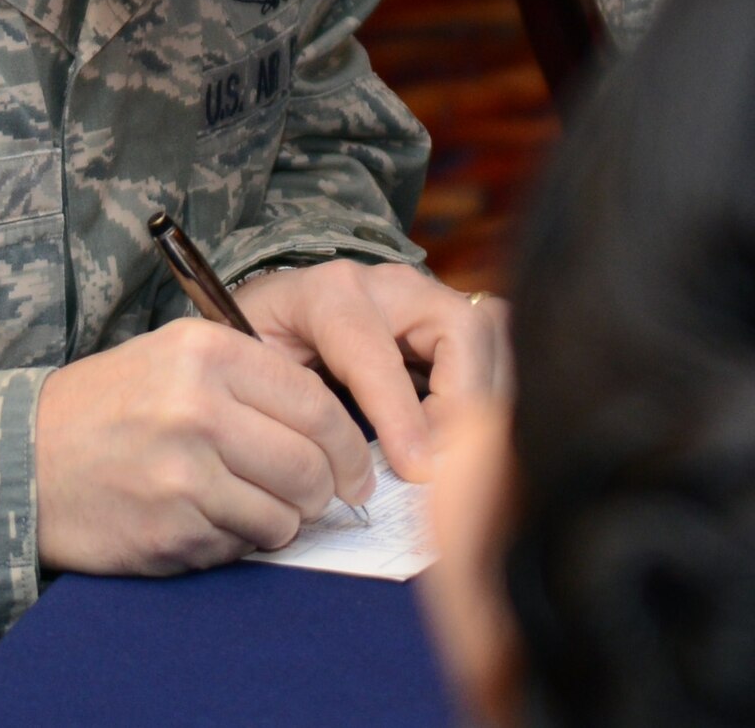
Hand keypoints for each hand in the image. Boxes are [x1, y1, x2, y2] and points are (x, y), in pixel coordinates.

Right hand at [33, 317, 373, 573]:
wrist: (21, 458)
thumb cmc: (103, 408)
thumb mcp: (169, 358)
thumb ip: (249, 380)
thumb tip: (334, 432)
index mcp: (203, 352)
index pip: (316, 404)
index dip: (348, 444)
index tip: (354, 467)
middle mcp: (197, 406)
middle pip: (311, 465)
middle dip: (325, 491)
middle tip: (317, 498)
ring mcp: (184, 472)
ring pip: (286, 514)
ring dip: (281, 521)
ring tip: (248, 506)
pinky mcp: (172, 527)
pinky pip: (244, 545)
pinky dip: (238, 541)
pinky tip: (205, 519)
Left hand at [233, 261, 510, 482]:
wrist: (273, 313)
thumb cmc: (261, 343)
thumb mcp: (257, 367)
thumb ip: (296, 404)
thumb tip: (348, 463)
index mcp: (329, 293)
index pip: (378, 355)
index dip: (402, 417)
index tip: (418, 472)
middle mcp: (391, 285)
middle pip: (464, 332)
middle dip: (463, 407)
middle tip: (440, 468)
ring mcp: (429, 298)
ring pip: (495, 341)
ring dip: (485, 405)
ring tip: (452, 459)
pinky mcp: (452, 322)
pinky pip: (498, 356)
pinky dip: (490, 403)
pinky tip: (463, 443)